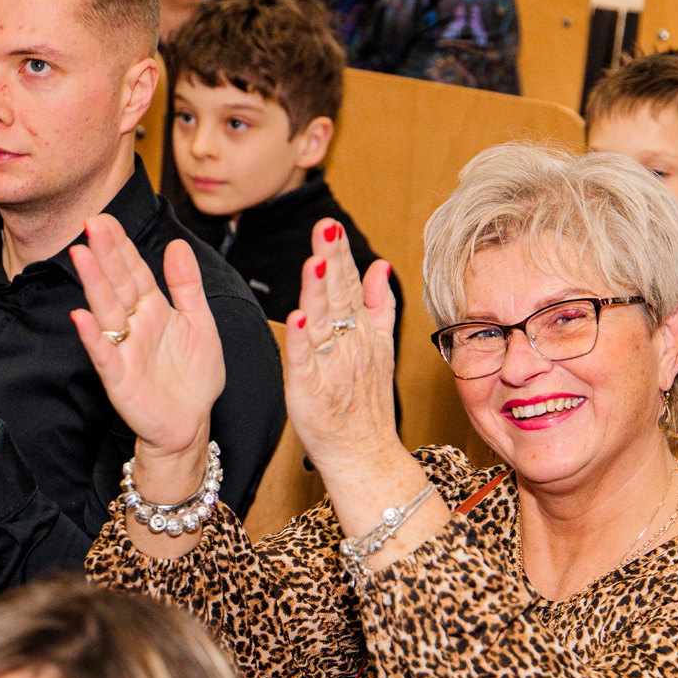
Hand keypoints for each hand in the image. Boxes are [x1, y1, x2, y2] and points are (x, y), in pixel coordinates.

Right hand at [70, 215, 226, 494]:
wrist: (192, 423)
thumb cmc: (194, 377)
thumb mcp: (200, 323)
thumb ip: (187, 286)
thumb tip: (178, 244)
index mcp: (154, 309)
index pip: (136, 271)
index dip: (122, 246)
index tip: (106, 218)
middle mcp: (134, 325)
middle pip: (118, 284)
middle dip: (106, 254)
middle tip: (93, 224)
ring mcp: (124, 350)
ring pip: (107, 311)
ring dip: (94, 284)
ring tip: (81, 255)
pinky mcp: (119, 378)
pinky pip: (104, 355)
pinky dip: (93, 337)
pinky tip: (81, 316)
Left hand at [281, 221, 398, 477]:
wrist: (364, 452)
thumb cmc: (366, 401)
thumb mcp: (381, 347)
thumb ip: (379, 304)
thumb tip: (379, 264)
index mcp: (359, 331)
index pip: (349, 285)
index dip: (340, 254)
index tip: (331, 224)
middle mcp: (347, 344)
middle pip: (337, 296)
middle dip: (331, 260)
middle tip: (326, 228)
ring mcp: (330, 367)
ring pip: (322, 323)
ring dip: (318, 292)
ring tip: (315, 262)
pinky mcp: (311, 391)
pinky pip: (305, 364)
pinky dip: (301, 342)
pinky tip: (297, 319)